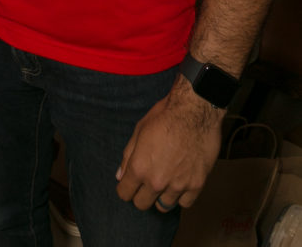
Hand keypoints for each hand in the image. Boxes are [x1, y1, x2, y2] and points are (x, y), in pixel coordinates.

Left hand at [115, 77, 222, 210]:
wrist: (194, 111)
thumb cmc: (164, 116)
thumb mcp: (139, 131)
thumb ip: (128, 156)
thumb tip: (120, 176)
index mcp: (139, 167)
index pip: (125, 193)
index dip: (125, 188)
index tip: (130, 183)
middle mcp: (157, 181)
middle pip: (142, 204)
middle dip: (141, 194)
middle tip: (147, 181)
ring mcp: (178, 185)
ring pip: (163, 206)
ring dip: (162, 195)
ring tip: (166, 178)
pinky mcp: (196, 185)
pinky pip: (185, 203)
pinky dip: (182, 195)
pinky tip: (181, 180)